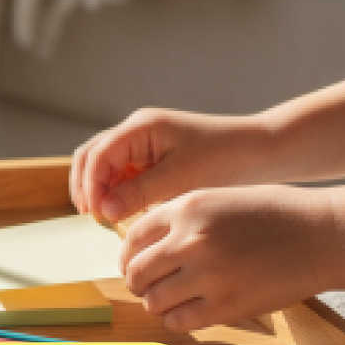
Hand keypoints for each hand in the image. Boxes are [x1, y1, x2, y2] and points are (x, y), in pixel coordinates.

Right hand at [70, 109, 268, 223]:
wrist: (259, 150)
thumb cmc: (225, 157)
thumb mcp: (181, 178)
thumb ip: (139, 192)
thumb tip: (104, 210)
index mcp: (140, 127)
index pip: (98, 155)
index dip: (90, 186)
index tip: (97, 214)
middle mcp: (135, 130)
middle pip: (91, 156)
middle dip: (86, 186)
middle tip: (92, 216)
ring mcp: (142, 142)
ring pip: (103, 165)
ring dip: (100, 189)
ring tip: (105, 217)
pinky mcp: (151, 155)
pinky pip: (122, 172)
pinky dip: (116, 190)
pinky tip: (124, 210)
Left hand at [120, 186, 331, 331]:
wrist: (324, 235)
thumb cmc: (272, 215)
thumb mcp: (218, 200)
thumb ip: (180, 220)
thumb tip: (143, 247)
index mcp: (186, 209)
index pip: (131, 240)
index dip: (127, 258)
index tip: (133, 266)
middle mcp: (190, 241)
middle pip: (136, 273)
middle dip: (137, 283)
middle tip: (149, 287)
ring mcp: (208, 275)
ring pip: (153, 301)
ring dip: (157, 303)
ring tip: (172, 300)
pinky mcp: (227, 306)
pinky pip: (179, 322)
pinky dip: (177, 320)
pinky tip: (189, 312)